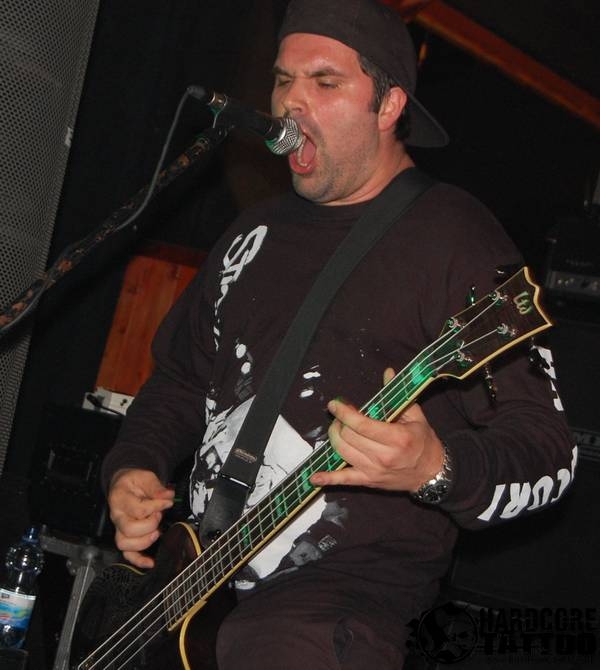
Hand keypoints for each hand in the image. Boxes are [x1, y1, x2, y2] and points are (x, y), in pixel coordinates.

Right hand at [108, 468, 173, 568]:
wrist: (123, 484)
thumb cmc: (134, 481)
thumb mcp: (145, 477)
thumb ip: (156, 487)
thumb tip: (168, 496)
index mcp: (120, 499)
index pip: (139, 509)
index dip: (157, 507)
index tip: (167, 502)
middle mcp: (117, 516)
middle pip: (130, 529)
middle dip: (150, 524)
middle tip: (159, 516)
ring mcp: (119, 528)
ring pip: (125, 544)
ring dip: (145, 540)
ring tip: (156, 531)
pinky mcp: (123, 536)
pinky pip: (127, 554)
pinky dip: (138, 560)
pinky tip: (150, 562)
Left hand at [310, 368, 444, 491]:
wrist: (432, 473)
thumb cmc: (423, 442)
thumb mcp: (415, 416)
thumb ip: (397, 396)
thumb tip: (388, 372)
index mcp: (396, 438)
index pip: (361, 425)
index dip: (344, 413)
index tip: (335, 404)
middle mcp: (383, 456)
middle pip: (348, 436)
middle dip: (339, 422)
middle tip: (342, 415)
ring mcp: (374, 471)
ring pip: (342, 452)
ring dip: (334, 438)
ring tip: (339, 429)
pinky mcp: (368, 481)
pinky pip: (344, 480)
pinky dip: (328, 479)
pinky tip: (315, 477)